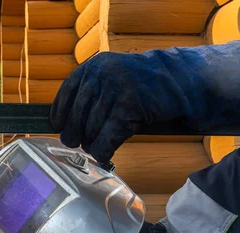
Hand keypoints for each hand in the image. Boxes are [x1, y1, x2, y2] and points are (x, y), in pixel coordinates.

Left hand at [50, 42, 239, 162]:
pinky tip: (105, 157)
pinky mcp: (129, 108)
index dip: (60, 115)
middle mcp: (101, 76)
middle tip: (79, 144)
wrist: (179, 82)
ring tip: (97, 148)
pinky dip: (103, 152)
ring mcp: (116, 91)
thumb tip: (64, 122)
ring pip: (91, 131)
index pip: (66, 94)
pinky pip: (107, 139)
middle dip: (75, 135)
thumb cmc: (143, 86)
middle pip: (76, 117)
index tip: (59, 127)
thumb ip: (90, 92)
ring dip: (92, 145)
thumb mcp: (112, 78)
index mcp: (93, 67)